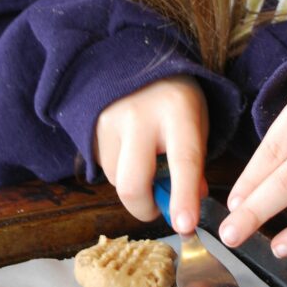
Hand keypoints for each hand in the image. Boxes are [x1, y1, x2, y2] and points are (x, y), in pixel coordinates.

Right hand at [94, 75, 208, 233]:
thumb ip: (194, 165)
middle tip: (158, 208)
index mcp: (178, 111)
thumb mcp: (196, 123)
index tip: (184, 226)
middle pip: (132, 183)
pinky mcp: (90, 129)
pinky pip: (104, 170)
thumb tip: (183, 208)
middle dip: (144, 208)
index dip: (183, 197)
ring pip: (117, 181)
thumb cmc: (174, 100)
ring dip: (133, 185)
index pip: (183, 161)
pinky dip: (119, 171)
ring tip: (146, 159)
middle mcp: (140, 117)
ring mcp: (110, 123)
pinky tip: (129, 148)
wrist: (133, 60)